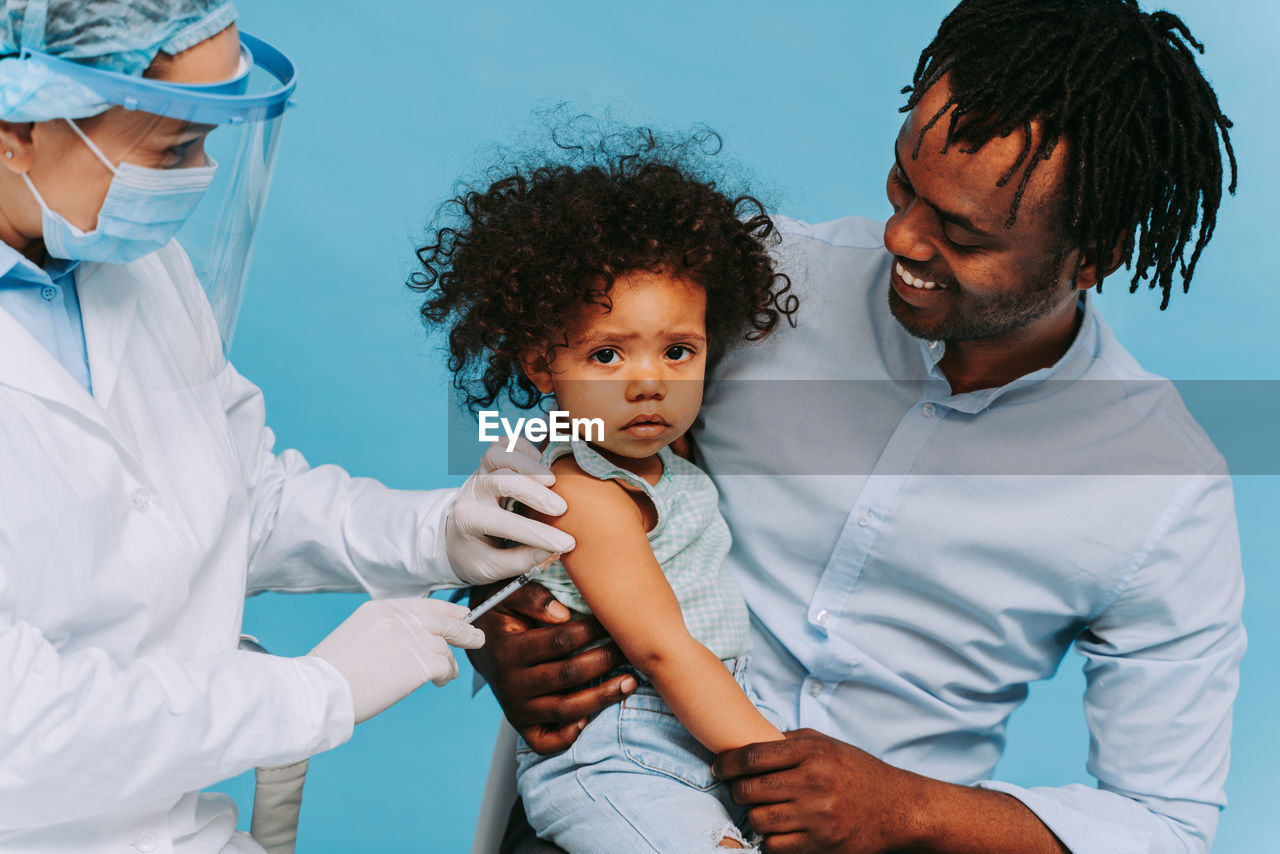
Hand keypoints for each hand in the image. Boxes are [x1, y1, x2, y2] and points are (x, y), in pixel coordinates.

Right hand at [310, 598, 483, 723]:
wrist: (320, 690)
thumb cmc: (331, 672)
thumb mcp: (357, 634)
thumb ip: (387, 630)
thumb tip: (414, 641)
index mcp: (382, 608)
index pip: (425, 605)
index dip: (447, 610)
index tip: (460, 614)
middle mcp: (400, 619)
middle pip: (444, 620)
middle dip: (463, 630)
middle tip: (475, 637)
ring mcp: (412, 639)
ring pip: (446, 647)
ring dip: (449, 662)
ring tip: (446, 675)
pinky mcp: (421, 662)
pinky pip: (446, 666)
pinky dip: (447, 675)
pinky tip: (440, 682)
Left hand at [446, 438, 576, 584]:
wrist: (452, 536)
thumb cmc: (474, 554)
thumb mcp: (492, 568)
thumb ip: (523, 560)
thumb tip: (556, 549)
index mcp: (469, 521)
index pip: (505, 524)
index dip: (539, 534)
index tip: (567, 543)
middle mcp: (472, 492)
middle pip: (501, 480)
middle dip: (535, 493)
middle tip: (561, 508)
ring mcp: (479, 473)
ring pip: (498, 454)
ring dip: (528, 465)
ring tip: (552, 481)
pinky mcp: (488, 462)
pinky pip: (503, 443)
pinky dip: (522, 448)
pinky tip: (539, 462)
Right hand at [466, 580, 637, 753]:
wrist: (476, 643)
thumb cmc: (502, 614)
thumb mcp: (509, 595)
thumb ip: (533, 597)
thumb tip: (563, 614)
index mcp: (510, 650)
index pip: (560, 641)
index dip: (592, 631)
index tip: (612, 621)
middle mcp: (512, 683)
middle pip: (569, 675)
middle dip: (605, 660)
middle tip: (629, 648)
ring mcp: (516, 708)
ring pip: (566, 709)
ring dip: (602, 698)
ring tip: (630, 682)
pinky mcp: (521, 725)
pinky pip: (546, 742)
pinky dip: (569, 736)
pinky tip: (591, 718)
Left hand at [714, 729, 923, 852]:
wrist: (898, 807)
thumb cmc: (858, 771)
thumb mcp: (827, 744)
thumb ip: (789, 741)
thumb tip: (748, 741)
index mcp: (813, 753)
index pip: (753, 756)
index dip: (728, 762)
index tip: (719, 767)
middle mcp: (814, 783)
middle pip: (751, 789)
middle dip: (737, 790)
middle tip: (740, 790)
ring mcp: (818, 817)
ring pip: (759, 820)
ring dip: (754, 816)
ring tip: (762, 809)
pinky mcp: (822, 845)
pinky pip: (775, 847)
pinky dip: (771, 839)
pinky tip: (778, 829)